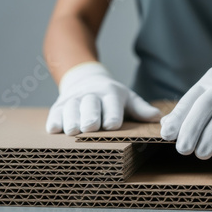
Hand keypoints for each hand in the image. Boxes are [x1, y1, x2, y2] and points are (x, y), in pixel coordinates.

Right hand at [46, 62, 160, 134]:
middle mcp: (91, 95)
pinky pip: (55, 113)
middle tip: (90, 127)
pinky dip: (54, 121)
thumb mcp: (128, 99)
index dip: (112, 114)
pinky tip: (54, 130)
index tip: (112, 124)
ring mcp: (73, 100)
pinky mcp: (59, 106)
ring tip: (72, 131)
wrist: (85, 80)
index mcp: (110, 94)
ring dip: (71, 119)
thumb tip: (158, 118)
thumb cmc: (111, 97)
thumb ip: (140, 109)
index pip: (112, 104)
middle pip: (89, 105)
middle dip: (90, 116)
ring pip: (70, 108)